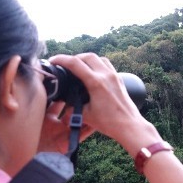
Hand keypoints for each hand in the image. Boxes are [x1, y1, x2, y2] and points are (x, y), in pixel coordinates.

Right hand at [47, 53, 161, 155]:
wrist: (129, 126)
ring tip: (78, 67)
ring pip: (98, 58)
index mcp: (96, 82)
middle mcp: (106, 75)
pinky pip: (106, 65)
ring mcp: (114, 76)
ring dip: (86, 59)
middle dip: (74, 58)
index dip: (61, 59)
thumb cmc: (110, 122)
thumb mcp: (86, 115)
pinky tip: (92, 73)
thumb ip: (73, 107)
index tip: (53, 60)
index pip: (75, 63)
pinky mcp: (119, 79)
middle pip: (87, 56)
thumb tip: (64, 105)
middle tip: (65, 65)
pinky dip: (97, 64)